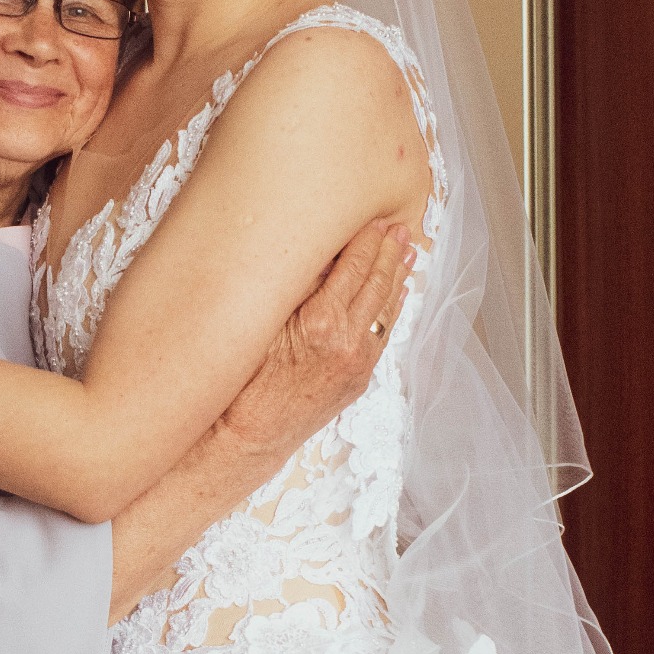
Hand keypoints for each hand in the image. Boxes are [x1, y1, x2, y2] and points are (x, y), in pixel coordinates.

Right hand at [220, 220, 414, 462]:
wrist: (250, 436)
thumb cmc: (245, 383)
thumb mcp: (264, 325)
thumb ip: (295, 290)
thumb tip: (319, 256)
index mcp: (323, 322)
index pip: (353, 268)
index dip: (366, 240)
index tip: (374, 218)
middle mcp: (348, 342)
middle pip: (376, 284)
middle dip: (389, 252)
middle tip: (400, 226)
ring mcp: (358, 362)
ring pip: (386, 309)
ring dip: (398, 277)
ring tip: (409, 251)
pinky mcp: (359, 379)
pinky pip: (383, 335)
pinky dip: (392, 309)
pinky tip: (399, 294)